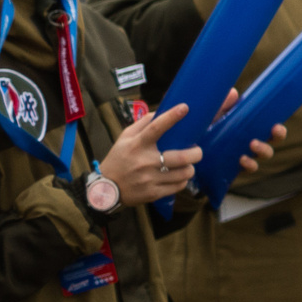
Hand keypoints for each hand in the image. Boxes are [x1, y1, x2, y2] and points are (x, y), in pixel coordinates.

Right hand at [102, 90, 281, 205]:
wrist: (105, 189)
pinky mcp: (153, 193)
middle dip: (196, 153)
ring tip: (188, 164)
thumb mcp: (124, 138)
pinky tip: (179, 175)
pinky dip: (183, 179)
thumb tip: (162, 111)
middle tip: (196, 150)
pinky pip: (179, 186)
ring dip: (190, 167)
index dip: (171, 117)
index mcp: (137, 145)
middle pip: (181, 157)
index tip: (185, 107)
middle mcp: (144, 162)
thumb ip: (143, 124)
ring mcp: (150, 179)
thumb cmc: (118, 159)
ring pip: (184, 173)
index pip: (155, 128)